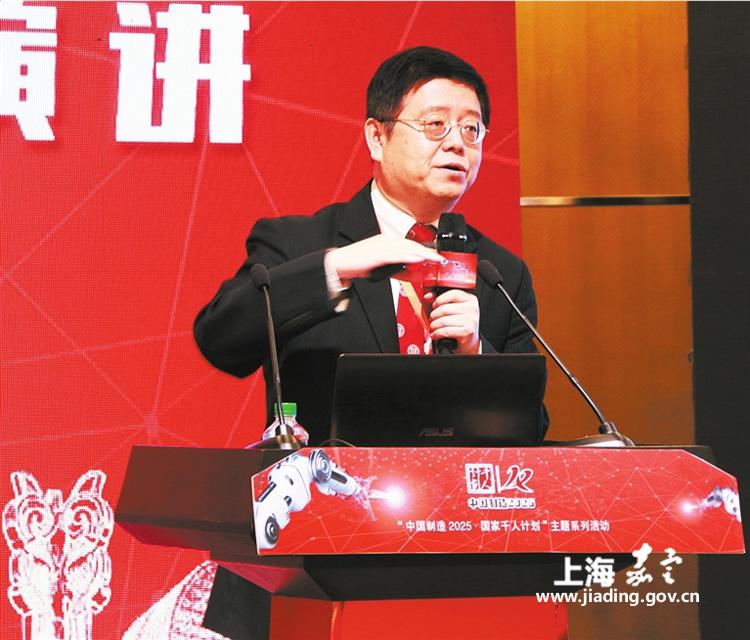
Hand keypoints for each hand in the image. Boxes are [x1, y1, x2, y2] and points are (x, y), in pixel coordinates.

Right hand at [327, 234, 441, 281]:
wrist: (339, 263)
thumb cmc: (356, 264)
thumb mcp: (379, 265)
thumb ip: (394, 267)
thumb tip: (407, 272)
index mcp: (386, 241)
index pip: (409, 245)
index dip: (424, 250)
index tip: (435, 256)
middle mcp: (386, 241)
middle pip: (411, 246)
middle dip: (427, 252)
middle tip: (440, 258)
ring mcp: (382, 246)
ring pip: (407, 250)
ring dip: (422, 254)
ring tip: (435, 259)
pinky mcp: (377, 254)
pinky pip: (396, 256)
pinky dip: (409, 257)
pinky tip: (418, 260)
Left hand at [425, 289, 479, 353]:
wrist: (469, 341)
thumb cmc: (458, 324)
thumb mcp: (451, 309)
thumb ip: (439, 300)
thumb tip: (427, 296)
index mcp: (470, 299)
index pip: (452, 294)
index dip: (439, 300)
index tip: (434, 306)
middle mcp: (472, 308)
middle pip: (445, 309)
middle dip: (434, 315)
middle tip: (432, 320)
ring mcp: (471, 320)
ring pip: (444, 321)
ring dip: (434, 326)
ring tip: (433, 328)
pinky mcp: (468, 332)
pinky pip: (446, 331)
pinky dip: (437, 333)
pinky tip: (435, 335)